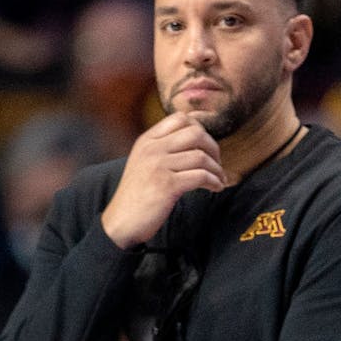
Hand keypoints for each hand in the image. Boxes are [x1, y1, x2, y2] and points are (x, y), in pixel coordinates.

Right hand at [100, 113, 225, 248]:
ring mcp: (159, 166)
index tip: (207, 147)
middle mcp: (152, 149)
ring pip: (201, 156)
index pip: (180, 118)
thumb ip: (163, 149)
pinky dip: (214, 182)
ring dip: (217, 169)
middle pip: (195, 133)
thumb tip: (196, 138)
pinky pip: (201, 176)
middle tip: (217, 164)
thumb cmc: (138, 195)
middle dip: (213, 148)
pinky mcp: (167, 185)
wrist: (121, 222)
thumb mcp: (144, 163)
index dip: (200, 129)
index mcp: (147, 140)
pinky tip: (216, 188)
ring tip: (219, 179)